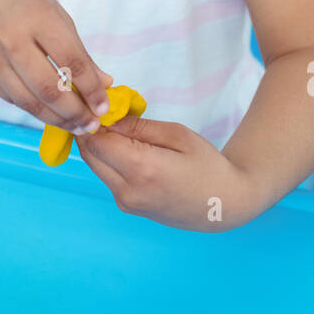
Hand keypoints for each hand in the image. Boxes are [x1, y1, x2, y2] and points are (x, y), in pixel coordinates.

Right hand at [0, 0, 113, 132]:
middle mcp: (13, 41)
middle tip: (92, 125)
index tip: (104, 107)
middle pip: (49, 89)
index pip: (72, 62)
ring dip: (57, 120)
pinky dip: (35, 110)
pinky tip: (51, 114)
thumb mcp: (55, 14)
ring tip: (76, 126)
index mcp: (39, 19)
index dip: (91, 90)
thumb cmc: (20, 1)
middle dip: (75, 113)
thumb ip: (79, 51)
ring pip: (30, 102)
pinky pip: (14, 100)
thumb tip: (103, 83)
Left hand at [75, 113, 260, 231]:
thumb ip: (139, 127)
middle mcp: (128, 191)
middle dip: (91, 131)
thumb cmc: (207, 165)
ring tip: (119, 129)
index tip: (103, 105)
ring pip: (96, 167)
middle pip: (90, 155)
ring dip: (99, 146)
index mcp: (143, 169)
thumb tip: (108, 118)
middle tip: (106, 113)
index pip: (96, 141)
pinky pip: (107, 178)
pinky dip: (109, 160)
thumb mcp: (177, 135)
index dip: (94, 121)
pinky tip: (127, 149)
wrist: (224, 204)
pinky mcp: (128, 207)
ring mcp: (126, 203)